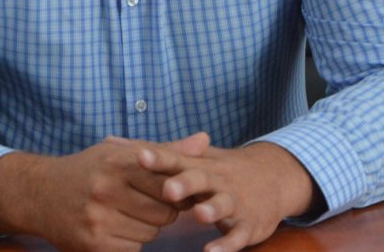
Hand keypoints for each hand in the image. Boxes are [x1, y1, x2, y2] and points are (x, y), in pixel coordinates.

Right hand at [0, 133, 209, 251]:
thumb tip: (205, 140)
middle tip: (147, 203)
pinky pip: (133, 250)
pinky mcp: (93, 245)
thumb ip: (166, 150)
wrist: (39, 193)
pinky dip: (130, 243)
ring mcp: (99, 219)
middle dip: (163, 211)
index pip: (169, 180)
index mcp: (118, 160)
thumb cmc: (89, 169)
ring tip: (127, 213)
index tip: (172, 189)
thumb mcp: (121, 151)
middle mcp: (107, 188)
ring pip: (150, 234)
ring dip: (146, 228)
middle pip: (165, 212)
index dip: (175, 188)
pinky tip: (115, 228)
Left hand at [139, 140, 318, 251]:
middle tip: (168, 189)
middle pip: (200, 179)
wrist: (274, 177)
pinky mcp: (248, 225)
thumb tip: (109, 142)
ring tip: (198, 215)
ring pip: (222, 205)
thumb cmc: (220, 170)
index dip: (158, 158)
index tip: (140, 156)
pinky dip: (225, 245)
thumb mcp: (193, 158)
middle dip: (185, 184)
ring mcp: (234, 202)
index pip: (176, 159)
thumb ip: (151, 153)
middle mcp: (217, 181)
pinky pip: (236, 236)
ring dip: (211, 209)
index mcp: (199, 165)